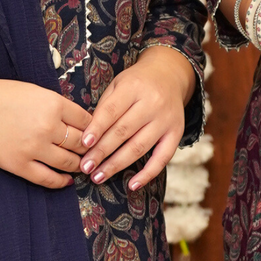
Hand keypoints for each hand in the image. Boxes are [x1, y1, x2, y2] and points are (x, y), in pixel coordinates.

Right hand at [0, 76, 87, 189]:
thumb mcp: (33, 91)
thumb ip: (55, 105)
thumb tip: (76, 121)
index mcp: (53, 104)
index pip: (86, 120)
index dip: (92, 128)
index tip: (93, 134)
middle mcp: (48, 126)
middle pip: (81, 142)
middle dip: (88, 148)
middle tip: (90, 152)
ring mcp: (34, 148)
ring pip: (69, 162)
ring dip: (78, 165)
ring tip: (80, 165)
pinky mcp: (20, 165)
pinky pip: (48, 179)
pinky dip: (61, 181)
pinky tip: (67, 180)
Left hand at [80, 45, 195, 189]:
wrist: (169, 75)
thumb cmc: (136, 82)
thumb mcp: (118, 84)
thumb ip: (105, 107)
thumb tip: (87, 136)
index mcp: (133, 87)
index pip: (112, 111)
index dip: (97, 128)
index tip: (83, 144)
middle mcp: (152, 103)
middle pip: (123, 132)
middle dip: (102, 152)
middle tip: (85, 167)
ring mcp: (166, 120)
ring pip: (139, 147)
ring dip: (117, 165)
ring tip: (99, 176)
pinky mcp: (176, 133)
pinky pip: (162, 158)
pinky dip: (148, 174)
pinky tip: (132, 185)